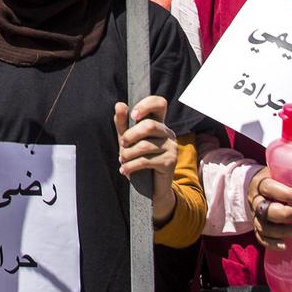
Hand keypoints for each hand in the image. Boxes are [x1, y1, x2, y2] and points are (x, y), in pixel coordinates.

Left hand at [114, 96, 178, 224]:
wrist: (151, 188)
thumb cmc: (139, 160)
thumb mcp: (128, 141)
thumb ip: (123, 123)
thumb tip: (119, 104)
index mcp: (159, 124)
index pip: (160, 103)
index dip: (146, 105)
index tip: (133, 115)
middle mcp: (168, 133)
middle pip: (149, 125)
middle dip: (130, 135)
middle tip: (122, 145)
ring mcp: (172, 147)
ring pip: (145, 145)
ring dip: (128, 154)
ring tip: (122, 160)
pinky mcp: (170, 162)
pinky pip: (146, 160)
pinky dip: (131, 166)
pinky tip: (124, 170)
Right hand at [246, 168, 291, 250]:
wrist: (259, 187)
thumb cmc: (277, 182)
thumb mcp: (287, 177)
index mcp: (262, 183)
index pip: (270, 188)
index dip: (286, 194)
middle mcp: (256, 200)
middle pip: (265, 209)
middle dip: (284, 214)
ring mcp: (255, 215)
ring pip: (263, 226)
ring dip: (281, 231)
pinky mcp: (257, 227)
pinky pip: (261, 238)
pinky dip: (272, 243)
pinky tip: (284, 245)